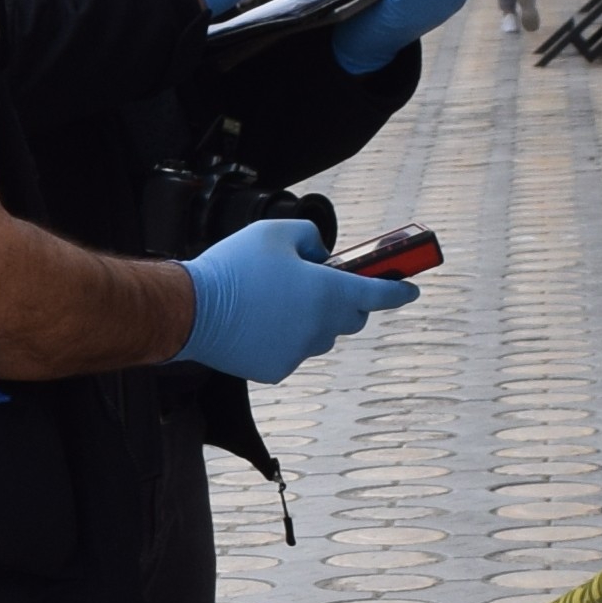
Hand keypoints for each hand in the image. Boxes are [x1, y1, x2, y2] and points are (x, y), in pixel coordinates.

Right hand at [174, 216, 410, 381]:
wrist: (190, 310)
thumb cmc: (233, 268)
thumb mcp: (274, 233)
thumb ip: (310, 239)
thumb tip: (321, 256)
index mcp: (327, 292)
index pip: (378, 294)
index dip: (398, 290)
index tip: (411, 290)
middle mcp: (320, 327)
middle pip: (352, 318)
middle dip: (347, 302)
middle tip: (326, 285)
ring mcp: (300, 352)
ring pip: (321, 336)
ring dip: (313, 320)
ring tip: (278, 301)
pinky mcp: (278, 369)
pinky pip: (294, 351)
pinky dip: (286, 337)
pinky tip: (260, 322)